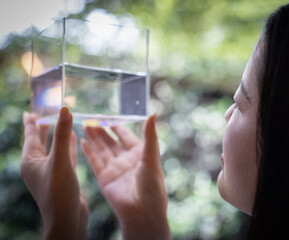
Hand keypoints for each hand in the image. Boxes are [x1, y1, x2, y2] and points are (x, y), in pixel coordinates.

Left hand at [20, 107, 88, 239]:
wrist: (67, 218)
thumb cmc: (59, 192)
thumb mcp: (60, 160)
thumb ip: (62, 135)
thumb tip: (64, 110)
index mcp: (30, 161)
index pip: (31, 136)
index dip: (31, 122)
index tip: (30, 111)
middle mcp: (38, 166)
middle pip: (39, 141)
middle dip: (42, 127)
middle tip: (43, 114)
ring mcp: (50, 171)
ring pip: (52, 148)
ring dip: (56, 135)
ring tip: (58, 123)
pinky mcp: (62, 176)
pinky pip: (63, 156)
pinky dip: (67, 146)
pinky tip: (73, 139)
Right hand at [81, 114, 169, 239]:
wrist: (142, 211)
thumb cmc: (152, 185)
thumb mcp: (152, 156)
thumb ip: (150, 135)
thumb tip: (153, 113)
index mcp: (139, 154)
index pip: (127, 136)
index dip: (118, 127)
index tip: (110, 116)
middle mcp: (126, 161)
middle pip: (111, 142)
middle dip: (102, 131)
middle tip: (91, 119)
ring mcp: (115, 169)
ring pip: (102, 149)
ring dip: (93, 138)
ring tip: (85, 125)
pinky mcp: (104, 178)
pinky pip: (95, 162)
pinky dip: (88, 152)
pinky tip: (82, 142)